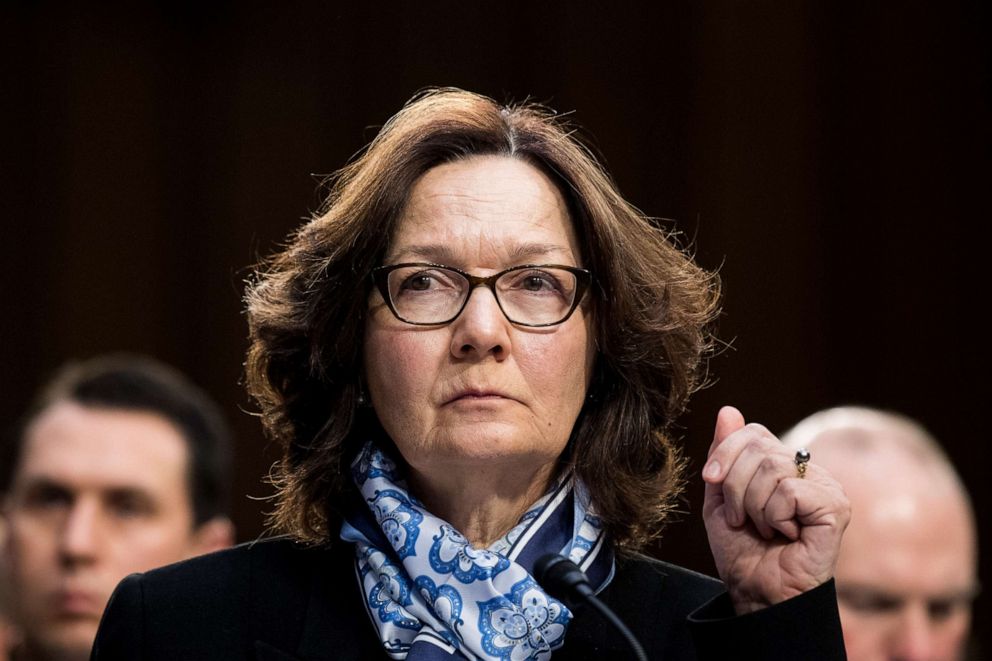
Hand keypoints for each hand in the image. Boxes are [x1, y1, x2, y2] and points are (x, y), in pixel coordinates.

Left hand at [702, 406, 849, 613]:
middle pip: (758, 447)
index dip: (725, 452)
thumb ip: (724, 454)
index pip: (752, 431)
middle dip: (734, 487)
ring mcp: (826, 486)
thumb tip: (727, 410)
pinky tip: (785, 534)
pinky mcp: (835, 507)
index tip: (711, 480)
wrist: (758, 592)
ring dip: (752, 506)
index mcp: (783, 464)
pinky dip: (773, 516)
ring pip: (771, 468)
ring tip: (765, 529)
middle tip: (742, 518)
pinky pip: (789, 491)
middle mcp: (807, 470)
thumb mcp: (719, 497)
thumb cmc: (742, 550)